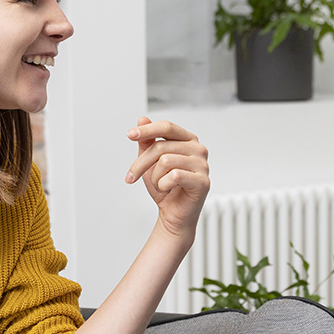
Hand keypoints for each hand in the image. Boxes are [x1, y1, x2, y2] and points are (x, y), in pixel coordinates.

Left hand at [126, 117, 209, 239]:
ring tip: (159, 185)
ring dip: (154, 177)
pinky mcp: (203, 182)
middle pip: (161, 146)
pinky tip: (167, 189)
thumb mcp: (150, 162)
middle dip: (140, 163)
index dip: (147, 130)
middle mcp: (198, 149)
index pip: (167, 127)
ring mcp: (203, 165)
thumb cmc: (164, 187)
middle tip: (131, 176)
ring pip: (165, 161)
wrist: (173, 214)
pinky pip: (174, 175)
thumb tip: (142, 119)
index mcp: (188, 140)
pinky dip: (163, 185)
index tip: (130, 135)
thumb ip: (147, 141)